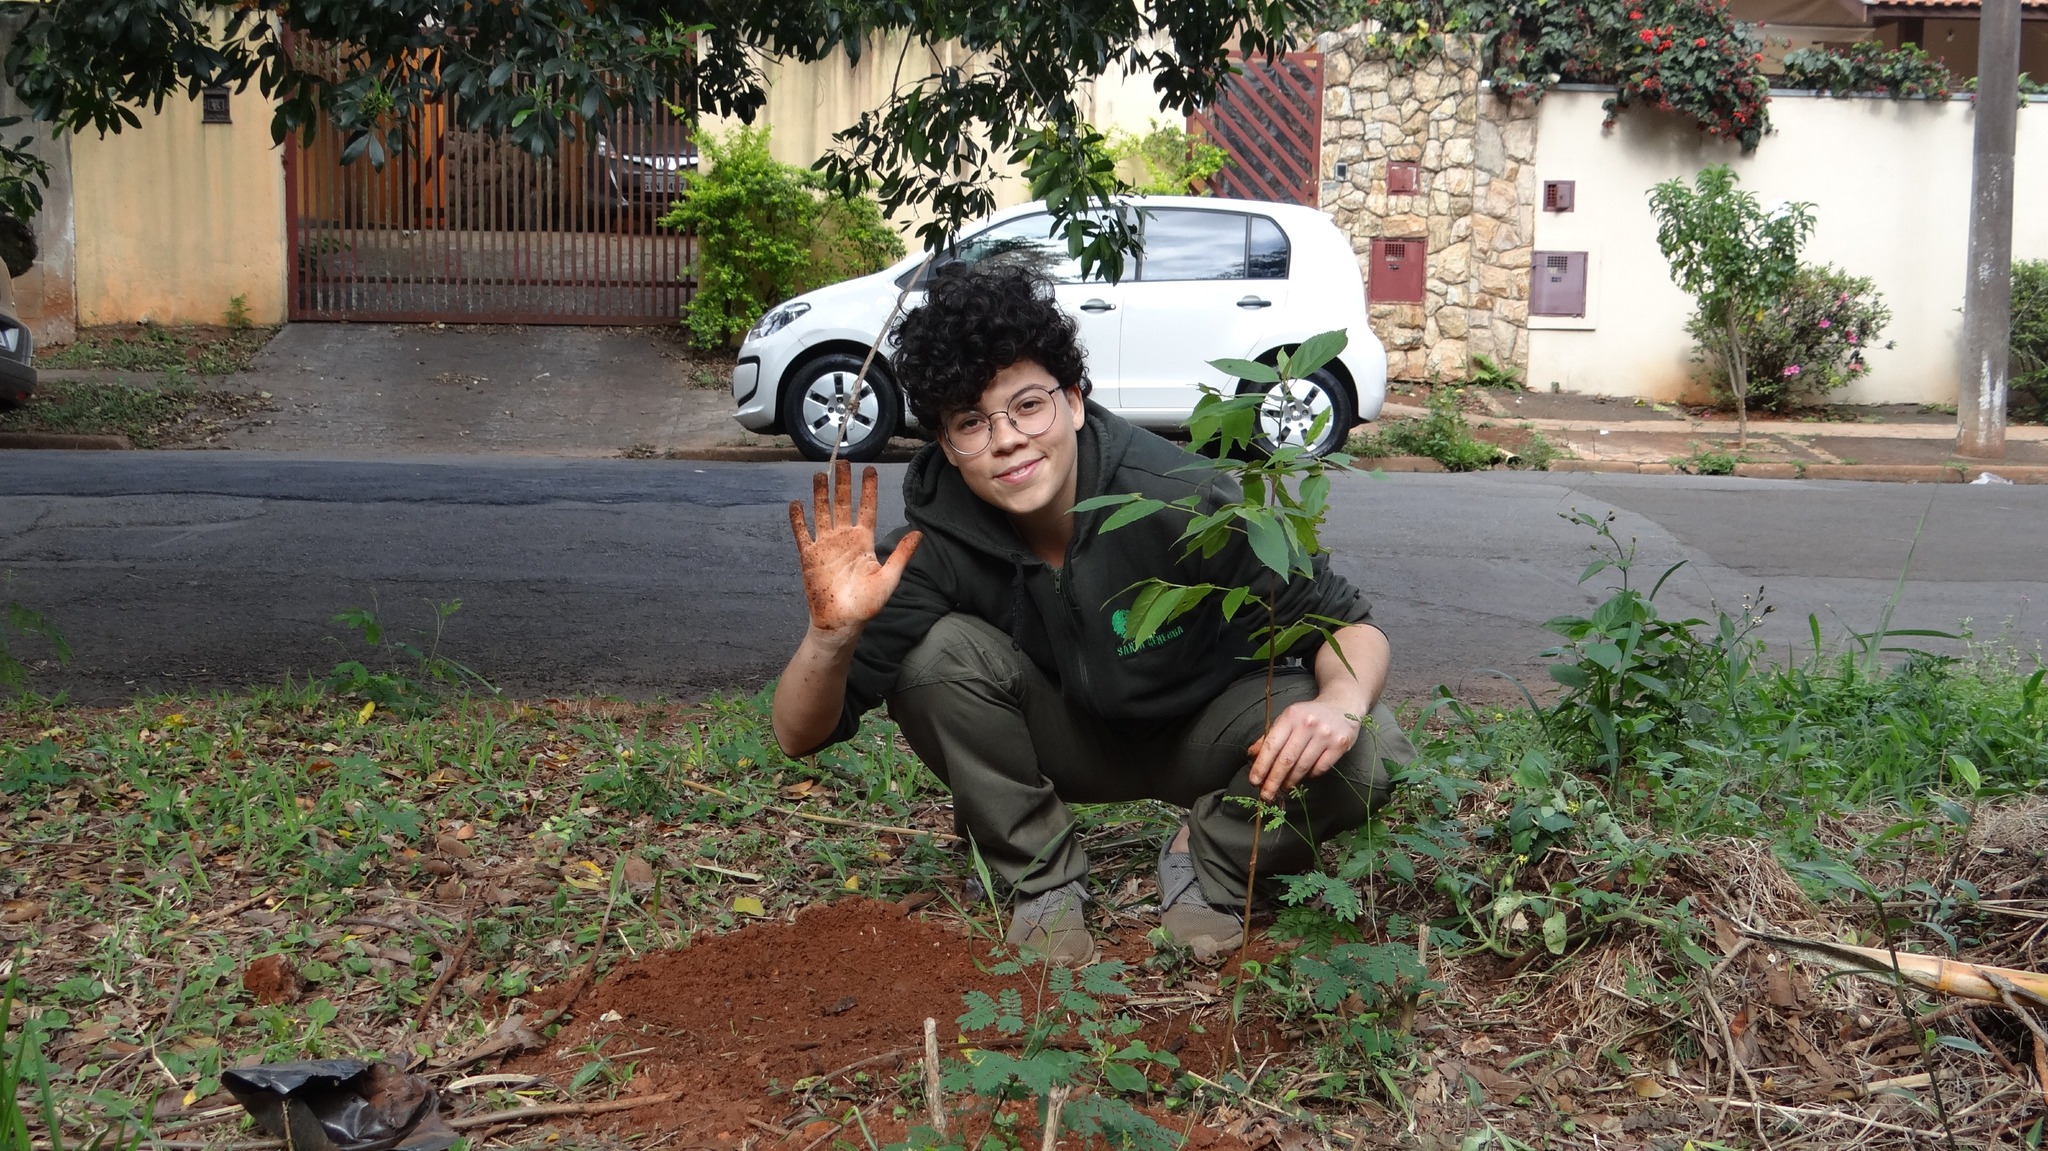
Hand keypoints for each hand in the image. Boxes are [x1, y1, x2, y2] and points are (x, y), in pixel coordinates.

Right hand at [787, 460, 921, 634]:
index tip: (870, 469)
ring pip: (822, 513)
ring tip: (820, 474)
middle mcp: (844, 538)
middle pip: (842, 504)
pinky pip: (802, 534)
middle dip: (843, 483)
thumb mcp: (889, 578)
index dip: (868, 489)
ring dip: (820, 494)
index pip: (866, 508)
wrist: (842, 622)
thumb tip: (919, 533)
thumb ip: (901, 555)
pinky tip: (796, 504)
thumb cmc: (867, 604)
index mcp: (863, 541)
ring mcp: (825, 546)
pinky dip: (798, 519)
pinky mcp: (809, 556)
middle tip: (843, 461)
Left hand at [1245, 699, 1360, 801]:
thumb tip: (1252, 755)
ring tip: (1283, 788)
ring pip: (1303, 766)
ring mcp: (1325, 734)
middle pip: (1286, 759)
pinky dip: (1309, 776)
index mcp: (1291, 715)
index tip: (1254, 781)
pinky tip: (1303, 777)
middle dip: (1273, 780)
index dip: (1261, 765)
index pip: (1272, 745)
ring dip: (1290, 781)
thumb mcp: (1288, 719)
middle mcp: (1308, 724)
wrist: (1342, 706)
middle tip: (1266, 795)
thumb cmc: (1310, 716)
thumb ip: (1270, 736)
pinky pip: (1320, 768)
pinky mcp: (1340, 745)